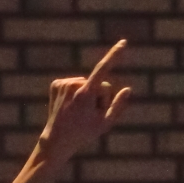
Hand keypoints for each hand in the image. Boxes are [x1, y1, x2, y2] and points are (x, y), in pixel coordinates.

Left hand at [37, 40, 131, 162]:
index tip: (123, 43)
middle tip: (89, 115)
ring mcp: (62, 84)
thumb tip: (127, 89)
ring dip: (87, 95)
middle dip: (100, 97)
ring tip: (79, 112)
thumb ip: (118, 106)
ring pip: (86, 83)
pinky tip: (71, 105)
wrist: (56, 140)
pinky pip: (75, 83)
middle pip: (99, 83)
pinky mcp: (56, 84)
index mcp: (85, 94)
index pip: (102, 69)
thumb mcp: (105, 123)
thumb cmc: (83, 134)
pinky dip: (76, 92)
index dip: (114, 55)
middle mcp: (72, 85)